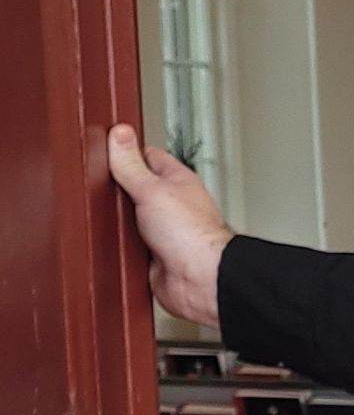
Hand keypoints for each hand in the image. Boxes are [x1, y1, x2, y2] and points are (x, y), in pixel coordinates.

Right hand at [106, 124, 233, 327]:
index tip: (103, 145)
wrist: (199, 279)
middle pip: (133, 188)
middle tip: (93, 182)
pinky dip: (117, 243)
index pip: (147, 156)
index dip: (125, 150)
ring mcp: (161, 230)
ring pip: (128, 218)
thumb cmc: (193, 235)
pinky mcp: (150, 255)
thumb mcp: (153, 190)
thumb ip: (131, 165)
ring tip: (96, 211)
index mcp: (176, 181)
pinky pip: (127, 244)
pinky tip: (106, 239)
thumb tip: (120, 135)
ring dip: (115, 218)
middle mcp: (170, 205)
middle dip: (114, 187)